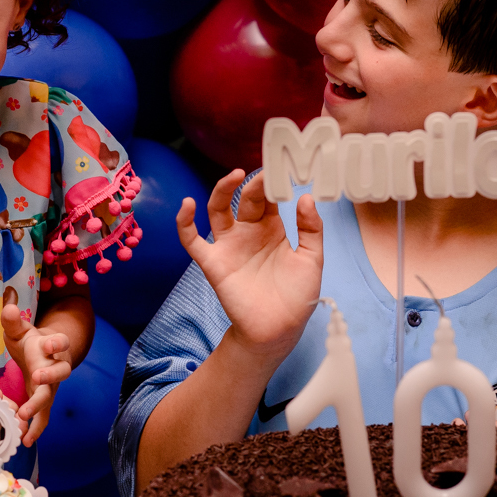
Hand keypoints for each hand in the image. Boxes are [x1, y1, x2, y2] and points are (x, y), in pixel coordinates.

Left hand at [1, 303, 71, 446]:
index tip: (49, 344)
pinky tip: (25, 440)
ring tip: (24, 418)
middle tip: (37, 379)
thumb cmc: (30, 342)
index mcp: (51, 347)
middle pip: (60, 372)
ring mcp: (52, 386)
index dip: (57, 343)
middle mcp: (56, 367)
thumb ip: (13, 321)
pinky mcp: (45, 401)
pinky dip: (36, 428)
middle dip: (50, 376)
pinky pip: (44, 416)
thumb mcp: (20, 330)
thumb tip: (8, 308)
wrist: (44, 357)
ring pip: (51, 397)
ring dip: (39, 407)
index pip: (60, 342)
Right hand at [177, 169, 323, 363]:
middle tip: (265, 172)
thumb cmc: (297, 296)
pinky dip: (184, 222)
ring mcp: (229, 246)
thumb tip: (306, 197)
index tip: (282, 166)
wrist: (279, 330)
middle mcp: (248, 232)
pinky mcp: (213, 262)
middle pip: (245, 199)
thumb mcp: (311, 258)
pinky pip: (192, 240)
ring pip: (218, 210)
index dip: (273, 182)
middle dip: (254, 184)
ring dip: (222, 190)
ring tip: (234, 176)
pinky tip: (187, 205)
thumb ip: (311, 228)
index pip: (268, 197)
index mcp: (272, 228)